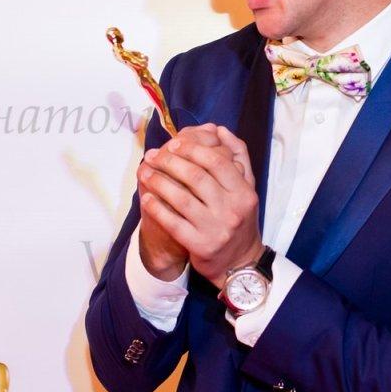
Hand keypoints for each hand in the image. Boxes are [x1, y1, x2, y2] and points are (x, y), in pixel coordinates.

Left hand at [137, 123, 262, 283]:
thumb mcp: (246, 188)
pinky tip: (146, 197)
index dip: (192, 149)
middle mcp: (232, 209)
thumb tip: (220, 129)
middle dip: (170, 162)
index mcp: (244, 192)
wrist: (240, 261)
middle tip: (152, 155)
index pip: (217, 161)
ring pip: (182, 198)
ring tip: (144, 172)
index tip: (173, 144)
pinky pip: (173, 222)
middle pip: (197, 177)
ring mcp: (216, 228)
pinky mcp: (200, 245)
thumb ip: (237, 156)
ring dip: (159, 182)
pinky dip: (157, 208)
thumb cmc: (239, 218)